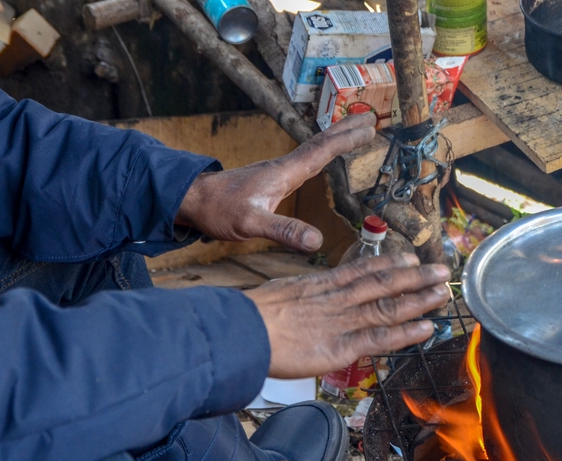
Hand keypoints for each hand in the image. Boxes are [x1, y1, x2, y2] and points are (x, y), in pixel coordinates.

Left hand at [175, 114, 375, 251]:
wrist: (190, 201)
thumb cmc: (217, 210)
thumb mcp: (252, 224)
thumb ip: (284, 230)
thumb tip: (316, 241)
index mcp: (283, 173)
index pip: (321, 151)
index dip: (346, 140)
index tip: (370, 128)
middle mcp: (283, 168)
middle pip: (321, 144)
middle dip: (346, 130)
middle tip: (371, 117)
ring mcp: (276, 173)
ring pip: (313, 150)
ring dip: (336, 140)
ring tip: (355, 132)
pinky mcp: (271, 182)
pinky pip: (304, 162)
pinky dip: (321, 154)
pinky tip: (322, 160)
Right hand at [245, 253, 451, 378]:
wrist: (242, 331)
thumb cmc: (252, 316)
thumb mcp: (280, 294)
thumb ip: (302, 297)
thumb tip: (307, 298)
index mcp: (321, 285)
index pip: (361, 269)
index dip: (389, 262)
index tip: (409, 256)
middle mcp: (337, 299)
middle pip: (383, 283)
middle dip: (415, 276)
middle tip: (441, 271)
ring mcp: (342, 321)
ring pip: (388, 306)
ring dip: (419, 299)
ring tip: (442, 293)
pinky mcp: (341, 346)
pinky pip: (380, 337)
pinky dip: (405, 332)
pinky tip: (426, 327)